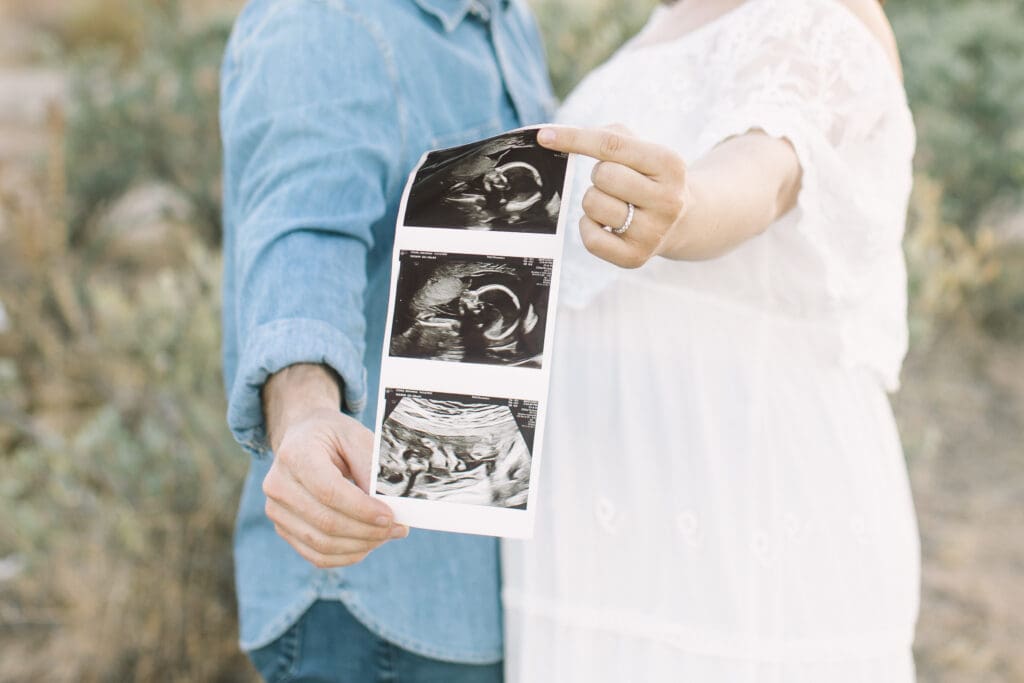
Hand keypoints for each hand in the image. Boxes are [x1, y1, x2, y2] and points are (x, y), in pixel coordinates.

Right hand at [261, 364, 407, 568]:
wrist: (302, 437)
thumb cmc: (333, 437)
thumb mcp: (356, 437)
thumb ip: (370, 467)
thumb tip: (388, 504)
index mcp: (296, 455)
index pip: (329, 492)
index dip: (362, 509)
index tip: (390, 516)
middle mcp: (278, 485)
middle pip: (326, 522)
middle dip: (368, 531)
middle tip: (398, 528)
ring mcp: (277, 510)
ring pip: (322, 544)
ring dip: (360, 545)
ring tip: (386, 535)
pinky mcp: (283, 529)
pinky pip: (316, 556)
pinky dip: (346, 556)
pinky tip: (367, 544)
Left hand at [538, 124, 691, 268]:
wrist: (682, 222)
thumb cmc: (649, 178)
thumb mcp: (643, 149)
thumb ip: (608, 135)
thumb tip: (555, 137)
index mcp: (669, 164)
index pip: (612, 145)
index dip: (574, 138)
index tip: (544, 136)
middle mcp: (668, 200)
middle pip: (602, 175)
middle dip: (598, 175)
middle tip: (615, 183)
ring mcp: (653, 232)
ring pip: (593, 204)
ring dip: (594, 200)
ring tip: (615, 203)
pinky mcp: (636, 258)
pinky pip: (590, 237)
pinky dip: (589, 227)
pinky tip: (607, 224)